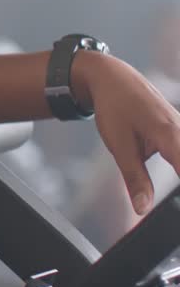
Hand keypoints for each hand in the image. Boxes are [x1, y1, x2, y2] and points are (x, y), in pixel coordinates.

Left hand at [78, 52, 179, 214]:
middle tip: (173, 206)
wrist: (113, 78)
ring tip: (155, 172)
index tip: (177, 207)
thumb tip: (143, 208)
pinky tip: (174, 175)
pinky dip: (179, 162)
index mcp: (171, 135)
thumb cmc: (114, 106)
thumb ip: (134, 178)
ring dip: (179, 175)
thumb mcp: (119, 145)